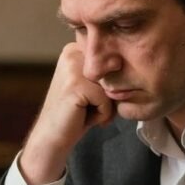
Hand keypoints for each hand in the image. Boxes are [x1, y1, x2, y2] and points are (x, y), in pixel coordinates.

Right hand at [19, 43, 114, 184]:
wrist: (52, 137)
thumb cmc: (77, 113)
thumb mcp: (94, 86)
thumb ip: (109, 73)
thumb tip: (132, 67)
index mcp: (75, 48)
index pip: (112, 62)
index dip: (108, 86)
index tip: (87, 97)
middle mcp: (72, 52)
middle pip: (114, 74)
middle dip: (107, 96)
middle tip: (86, 107)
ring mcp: (73, 67)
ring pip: (112, 87)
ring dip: (105, 106)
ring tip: (85, 111)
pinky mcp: (76, 85)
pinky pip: (107, 101)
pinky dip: (102, 115)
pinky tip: (83, 117)